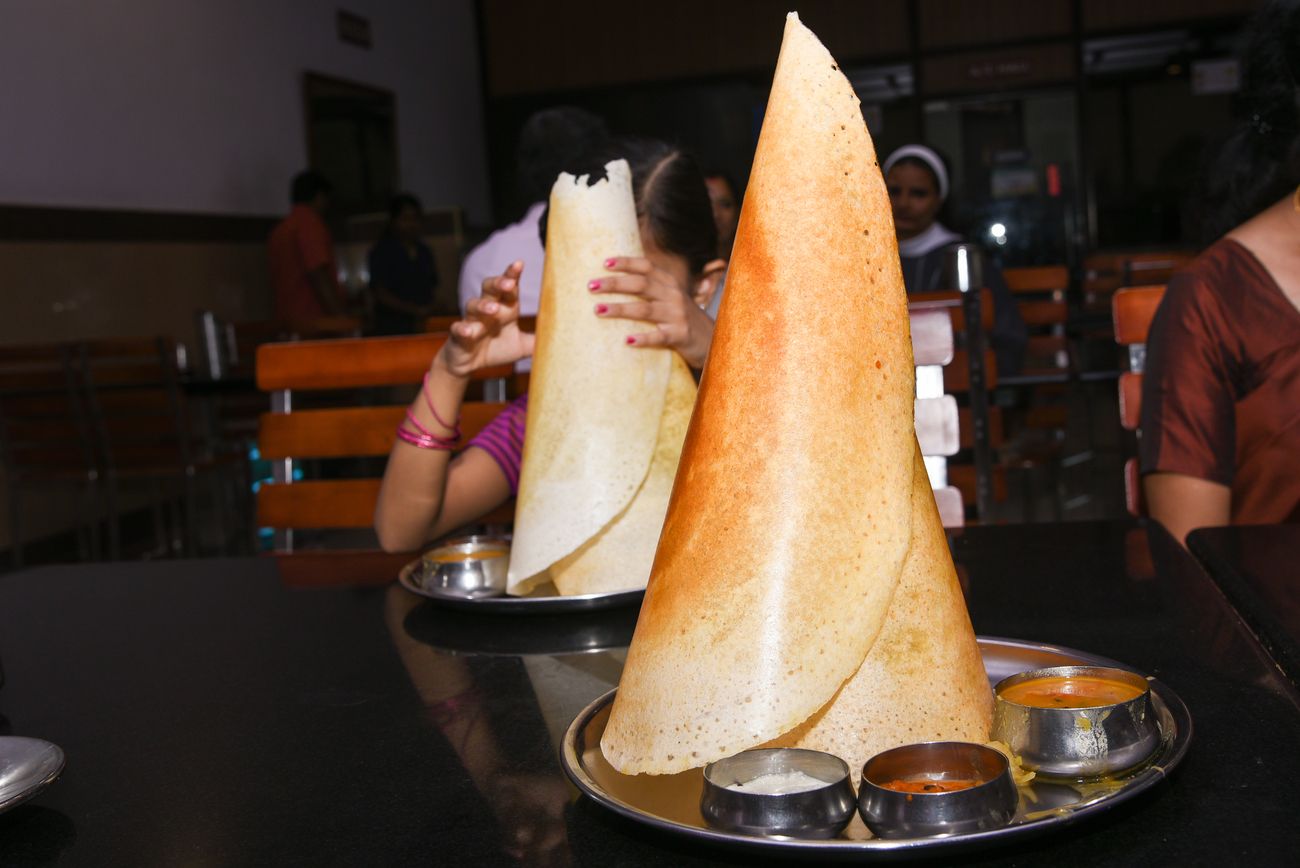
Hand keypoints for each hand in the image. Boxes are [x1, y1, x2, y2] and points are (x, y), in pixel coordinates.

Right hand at [441, 261, 534, 376]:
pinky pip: (458, 328)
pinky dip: (462, 328)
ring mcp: (472, 321)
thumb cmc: (495, 349)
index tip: (520, 264)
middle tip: (509, 283)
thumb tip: (563, 338)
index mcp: (504, 308)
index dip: (513, 275)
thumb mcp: (521, 346)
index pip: (509, 287)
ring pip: (474, 305)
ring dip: (483, 305)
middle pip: (489, 288)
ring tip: (493, 309)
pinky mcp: (459, 335)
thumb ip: (538, 340)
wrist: (469, 364)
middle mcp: (487, 309)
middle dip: (498, 283)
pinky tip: (467, 330)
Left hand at [590, 257, 714, 368]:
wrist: (713, 340)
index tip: (604, 263)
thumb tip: (615, 280)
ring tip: (597, 310)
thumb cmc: (682, 318)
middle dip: (614, 284)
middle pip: (641, 284)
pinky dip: (643, 338)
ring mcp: (677, 315)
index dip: (626, 262)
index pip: (646, 267)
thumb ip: (650, 289)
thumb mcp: (670, 298)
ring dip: (620, 308)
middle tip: (591, 286)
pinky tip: (627, 340)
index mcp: (669, 283)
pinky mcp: (680, 336)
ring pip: (645, 309)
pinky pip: (660, 337)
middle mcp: (673, 295)